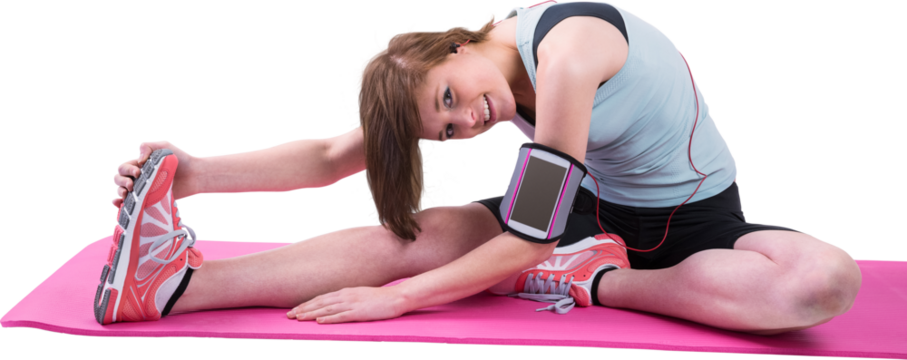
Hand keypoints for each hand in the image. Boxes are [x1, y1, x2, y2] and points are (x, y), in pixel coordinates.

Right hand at [112, 139, 198, 208]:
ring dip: (119, 193)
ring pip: (122, 192)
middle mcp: (140, 177)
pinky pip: (131, 204)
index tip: (138, 173)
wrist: (196, 175)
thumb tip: (138, 161)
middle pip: (119, 179)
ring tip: (125, 195)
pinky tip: (120, 205)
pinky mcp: (149, 202)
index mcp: (140, 165)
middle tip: (132, 185)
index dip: (127, 170)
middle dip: (121, 182)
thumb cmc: (181, 159)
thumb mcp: (164, 147)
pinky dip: (120, 205)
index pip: (123, 168)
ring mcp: (144, 190)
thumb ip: (148, 146)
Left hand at [287, 286, 408, 323]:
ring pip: (326, 309)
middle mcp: (345, 296)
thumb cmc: (379, 298)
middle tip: (289, 315)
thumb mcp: (360, 296)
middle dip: (303, 309)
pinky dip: (328, 318)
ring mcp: (352, 304)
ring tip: (298, 318)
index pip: (321, 298)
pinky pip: (340, 316)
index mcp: (345, 292)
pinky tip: (319, 321)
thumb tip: (335, 306)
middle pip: (320, 303)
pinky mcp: (359, 312)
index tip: (295, 309)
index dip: (307, 304)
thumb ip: (347, 299)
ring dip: (311, 314)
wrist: (396, 297)